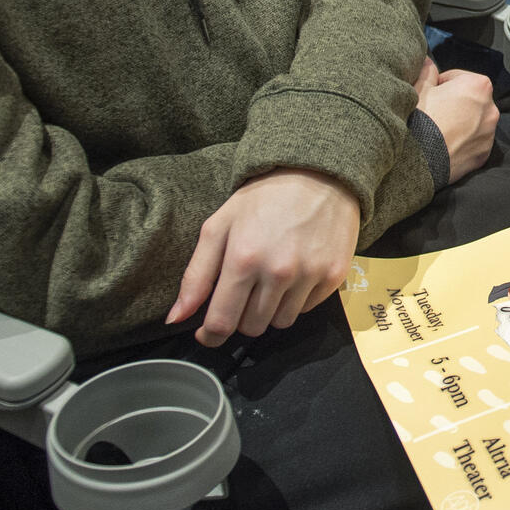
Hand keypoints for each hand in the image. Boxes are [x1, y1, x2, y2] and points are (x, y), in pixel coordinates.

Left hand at [169, 168, 361, 345]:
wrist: (319, 174)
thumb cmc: (263, 198)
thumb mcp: (219, 226)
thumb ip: (195, 275)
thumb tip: (175, 318)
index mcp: (243, 259)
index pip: (222, 322)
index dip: (211, 335)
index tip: (209, 332)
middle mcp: (278, 271)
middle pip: (251, 328)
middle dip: (241, 316)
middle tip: (243, 291)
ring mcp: (309, 275)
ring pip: (280, 323)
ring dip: (270, 310)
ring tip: (270, 281)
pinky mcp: (334, 276)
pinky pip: (307, 309)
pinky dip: (296, 300)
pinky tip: (294, 274)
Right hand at [414, 58, 499, 181]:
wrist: (420, 160)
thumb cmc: (420, 121)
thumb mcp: (419, 89)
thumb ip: (427, 71)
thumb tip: (427, 63)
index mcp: (478, 86)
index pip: (457, 78)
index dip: (440, 85)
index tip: (430, 94)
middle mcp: (491, 108)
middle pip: (469, 100)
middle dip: (454, 103)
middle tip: (434, 112)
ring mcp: (490, 133)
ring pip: (473, 121)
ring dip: (461, 122)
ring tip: (439, 130)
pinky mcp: (484, 153)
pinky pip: (474, 142)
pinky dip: (463, 141)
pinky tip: (445, 144)